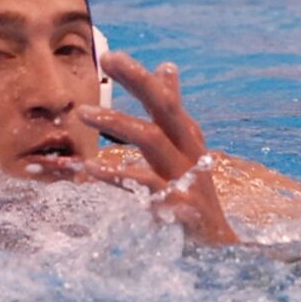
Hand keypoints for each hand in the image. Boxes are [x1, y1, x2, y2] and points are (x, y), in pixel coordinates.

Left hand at [77, 51, 238, 244]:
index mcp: (186, 138)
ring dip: (118, 122)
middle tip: (106, 60)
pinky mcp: (181, 206)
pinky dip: (118, 176)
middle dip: (137, 81)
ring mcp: (187, 178)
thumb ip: (172, 111)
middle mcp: (189, 152)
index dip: (139, 76)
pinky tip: (90, 169)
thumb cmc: (193, 193)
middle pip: (165, 108)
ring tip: (83, 112)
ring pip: (154, 140)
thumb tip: (166, 67)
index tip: (109, 55)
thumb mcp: (185, 149)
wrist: (217, 246)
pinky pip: (146, 187)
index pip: (164, 99)